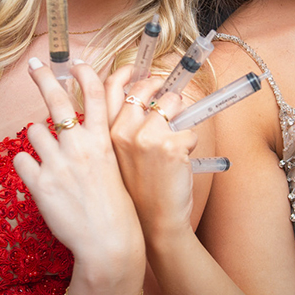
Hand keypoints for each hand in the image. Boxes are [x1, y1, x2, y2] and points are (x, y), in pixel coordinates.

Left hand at [13, 61, 144, 271]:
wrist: (108, 242)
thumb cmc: (115, 207)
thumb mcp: (114, 166)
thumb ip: (96, 144)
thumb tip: (78, 128)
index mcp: (103, 140)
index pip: (96, 94)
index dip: (85, 73)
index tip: (75, 62)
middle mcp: (80, 146)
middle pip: (58, 99)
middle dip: (43, 78)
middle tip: (34, 66)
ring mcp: (58, 163)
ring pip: (34, 131)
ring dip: (37, 139)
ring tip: (49, 157)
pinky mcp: (39, 184)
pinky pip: (21, 160)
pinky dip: (27, 166)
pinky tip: (39, 178)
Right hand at [105, 67, 199, 239]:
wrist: (153, 226)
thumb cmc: (136, 194)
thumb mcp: (114, 162)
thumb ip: (119, 133)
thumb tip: (142, 104)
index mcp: (105, 135)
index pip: (108, 88)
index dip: (122, 72)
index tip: (133, 69)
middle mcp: (121, 132)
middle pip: (145, 88)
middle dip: (159, 87)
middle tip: (166, 93)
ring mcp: (146, 138)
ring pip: (173, 103)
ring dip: (179, 115)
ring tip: (175, 139)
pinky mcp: (170, 146)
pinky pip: (189, 131)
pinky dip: (190, 144)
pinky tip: (180, 163)